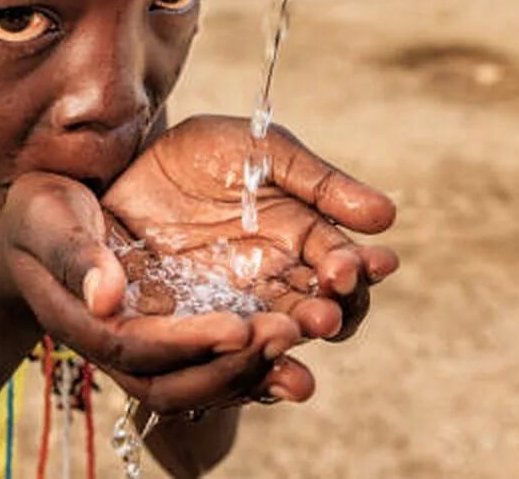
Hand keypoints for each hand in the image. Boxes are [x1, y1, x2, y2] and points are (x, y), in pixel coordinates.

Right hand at [0, 171, 308, 412]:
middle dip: (232, 366)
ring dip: (253, 368)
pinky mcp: (172, 333)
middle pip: (175, 384)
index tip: (238, 325)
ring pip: (200, 384)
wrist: (42, 223)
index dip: (188, 343)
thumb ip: (74, 254)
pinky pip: (214, 362)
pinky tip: (299, 344)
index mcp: (82, 321)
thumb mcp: (49, 218)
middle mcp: (119, 347)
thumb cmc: (41, 214)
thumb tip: (107, 297)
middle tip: (286, 332)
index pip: (136, 348)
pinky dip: (255, 362)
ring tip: (303, 335)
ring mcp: (148, 345)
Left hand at [102, 115, 398, 343]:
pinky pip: (220, 355)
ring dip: (287, 342)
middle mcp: (276, 281)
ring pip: (273, 340)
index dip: (357, 272)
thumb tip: (386, 215)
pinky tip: (250, 358)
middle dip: (326, 315)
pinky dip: (240, 364)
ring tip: (291, 330)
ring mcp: (235, 305)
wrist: (132, 162)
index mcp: (303, 239)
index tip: (359, 265)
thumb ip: (319, 183)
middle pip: (318, 314)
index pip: (343, 269)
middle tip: (325, 310)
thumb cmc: (207, 153)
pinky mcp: (190, 323)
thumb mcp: (264, 154)